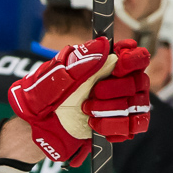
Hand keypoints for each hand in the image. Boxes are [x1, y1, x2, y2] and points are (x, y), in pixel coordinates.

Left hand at [8, 37, 151, 165]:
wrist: (33, 125)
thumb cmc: (42, 95)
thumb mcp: (56, 75)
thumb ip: (80, 61)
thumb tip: (104, 44)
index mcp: (105, 64)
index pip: (137, 57)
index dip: (132, 61)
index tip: (117, 67)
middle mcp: (117, 83)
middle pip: (139, 83)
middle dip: (114, 91)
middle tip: (91, 96)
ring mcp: (119, 106)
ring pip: (137, 107)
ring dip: (111, 110)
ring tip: (87, 111)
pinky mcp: (116, 127)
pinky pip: (133, 128)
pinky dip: (113, 127)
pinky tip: (94, 124)